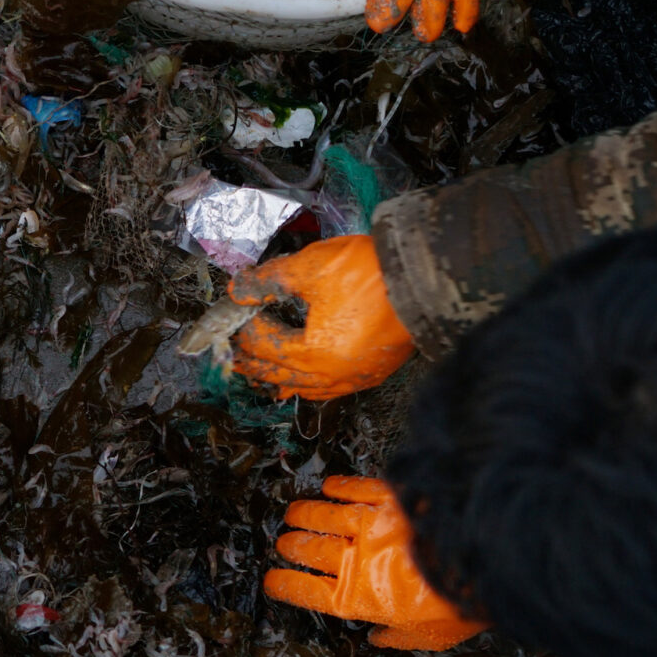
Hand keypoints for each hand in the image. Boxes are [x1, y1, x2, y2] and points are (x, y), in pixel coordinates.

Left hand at [229, 234, 413, 399]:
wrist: (426, 277)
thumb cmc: (370, 272)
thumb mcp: (310, 268)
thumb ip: (269, 281)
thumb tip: (238, 289)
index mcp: (313, 352)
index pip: (264, 345)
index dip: (244, 329)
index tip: (231, 316)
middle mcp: (332, 375)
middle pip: (279, 373)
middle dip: (252, 362)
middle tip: (231, 354)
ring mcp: (354, 378)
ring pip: (304, 388)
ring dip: (277, 379)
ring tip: (257, 373)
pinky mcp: (372, 373)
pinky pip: (330, 389)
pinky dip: (308, 384)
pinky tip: (302, 380)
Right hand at [267, 475, 486, 649]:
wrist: (483, 565)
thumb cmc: (457, 608)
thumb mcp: (426, 637)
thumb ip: (397, 637)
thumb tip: (381, 637)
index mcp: (357, 599)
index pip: (306, 591)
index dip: (285, 585)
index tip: (272, 581)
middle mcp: (354, 561)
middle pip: (310, 549)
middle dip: (292, 546)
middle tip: (285, 541)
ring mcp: (369, 527)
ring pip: (324, 516)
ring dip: (305, 514)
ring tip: (293, 512)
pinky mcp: (388, 500)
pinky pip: (354, 489)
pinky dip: (339, 486)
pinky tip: (329, 485)